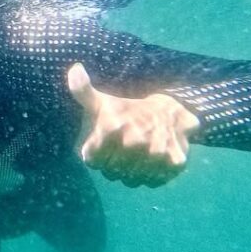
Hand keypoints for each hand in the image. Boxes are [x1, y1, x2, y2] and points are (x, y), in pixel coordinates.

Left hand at [67, 62, 199, 187]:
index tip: (104, 141)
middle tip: (121, 147)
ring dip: (130, 172)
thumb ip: (81, 90)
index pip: (92, 161)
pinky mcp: (175, 163)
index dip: (95, 153)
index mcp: (112, 127)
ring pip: (131, 180)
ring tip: (135, 153)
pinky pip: (152, 182)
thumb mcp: (100, 101)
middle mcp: (135, 141)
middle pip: (111, 172)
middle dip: (112, 163)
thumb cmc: (125, 110)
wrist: (169, 111)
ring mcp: (157, 153)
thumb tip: (75, 69)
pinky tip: (150, 159)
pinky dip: (150, 175)